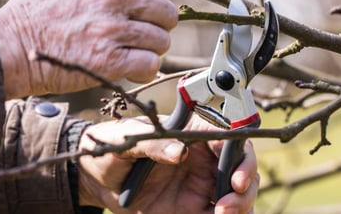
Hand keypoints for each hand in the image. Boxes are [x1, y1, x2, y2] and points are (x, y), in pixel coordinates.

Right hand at [0, 0, 176, 98]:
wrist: (10, 46)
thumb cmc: (40, 17)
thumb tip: (147, 8)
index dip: (146, 16)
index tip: (128, 25)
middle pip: (165, 17)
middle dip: (156, 32)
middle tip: (137, 43)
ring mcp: (113, 28)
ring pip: (161, 42)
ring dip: (148, 53)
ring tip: (124, 56)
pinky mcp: (110, 59)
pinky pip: (151, 64)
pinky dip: (144, 71)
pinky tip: (127, 71)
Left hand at [78, 115, 258, 213]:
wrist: (95, 177)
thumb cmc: (113, 146)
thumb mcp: (128, 140)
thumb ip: (153, 142)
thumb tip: (178, 151)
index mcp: (194, 133)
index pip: (230, 139)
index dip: (242, 157)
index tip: (236, 178)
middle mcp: (204, 158)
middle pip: (241, 168)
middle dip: (245, 188)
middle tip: (228, 204)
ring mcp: (201, 184)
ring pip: (237, 194)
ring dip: (241, 206)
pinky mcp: (192, 207)